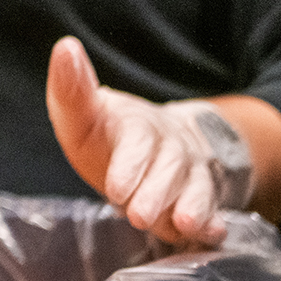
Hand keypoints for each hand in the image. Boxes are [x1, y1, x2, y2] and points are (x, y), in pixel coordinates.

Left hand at [45, 36, 253, 246]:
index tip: (116, 189)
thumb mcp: (84, 116)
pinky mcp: (204, 199)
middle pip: (171, 168)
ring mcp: (192, 175)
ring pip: (197, 188)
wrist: (156, 146)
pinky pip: (214, 210)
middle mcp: (172, 149)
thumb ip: (73, 89)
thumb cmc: (109, 137)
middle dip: (157, 193)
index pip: (139, 140)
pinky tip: (214, 234)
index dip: (130, 164)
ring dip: (193, 207)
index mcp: (139, 126)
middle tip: (139, 217)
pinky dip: (215, 224)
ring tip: (185, 225)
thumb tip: (65, 47)